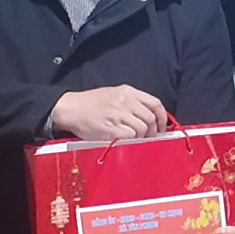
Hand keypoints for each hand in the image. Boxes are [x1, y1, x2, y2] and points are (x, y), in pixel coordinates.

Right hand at [48, 86, 167, 140]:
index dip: (162, 118)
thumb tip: (151, 118)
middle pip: (150, 118)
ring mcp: (119, 115)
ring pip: (142, 129)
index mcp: (129, 92)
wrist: (72, 108)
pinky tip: (125, 141)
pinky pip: (130, 137)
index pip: (155, 103)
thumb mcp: (115, 94)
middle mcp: (126, 101)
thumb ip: (133, 102)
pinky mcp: (111, 128)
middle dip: (152, 131)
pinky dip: (131, 141)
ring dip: (142, 137)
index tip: (161, 127)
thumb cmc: (92, 103)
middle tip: (148, 137)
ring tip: (135, 139)